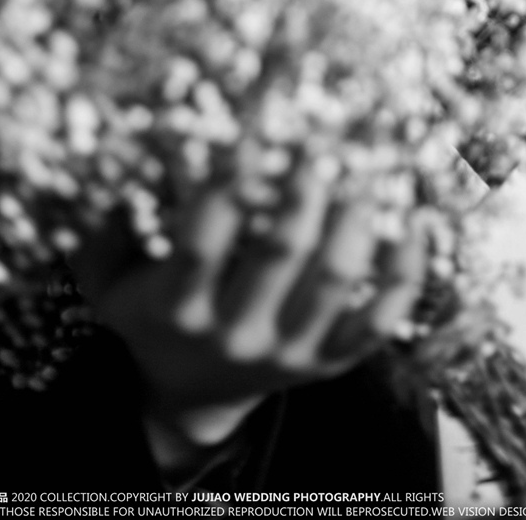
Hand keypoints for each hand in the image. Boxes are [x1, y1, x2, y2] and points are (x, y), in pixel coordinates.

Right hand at [72, 164, 427, 461]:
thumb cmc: (150, 314)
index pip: (201, 241)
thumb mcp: (108, 281)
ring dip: (356, 215)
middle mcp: (235, 333)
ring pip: (336, 279)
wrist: (190, 396)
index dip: (227, 184)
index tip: (250, 129)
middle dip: (304, 186)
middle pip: (280, 253)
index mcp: (177, 308)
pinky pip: (380, 319)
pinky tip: (416, 220)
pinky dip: (404, 271)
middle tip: (324, 132)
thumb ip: (109, 227)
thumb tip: (119, 157)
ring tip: (370, 162)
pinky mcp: (331, 362)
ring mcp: (290, 351)